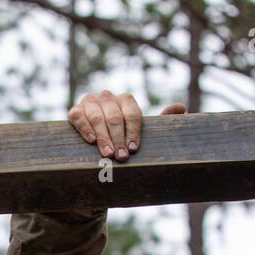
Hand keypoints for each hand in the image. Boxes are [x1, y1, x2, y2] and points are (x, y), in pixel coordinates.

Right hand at [68, 91, 186, 161]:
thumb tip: (179, 108)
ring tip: (108, 154)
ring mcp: (90, 102)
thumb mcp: (144, 130)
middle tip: (121, 157)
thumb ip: (164, 120)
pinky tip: (91, 141)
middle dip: (118, 138)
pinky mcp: (75, 110)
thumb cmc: (124, 137)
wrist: (99, 139)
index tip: (134, 149)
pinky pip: (78, 117)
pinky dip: (84, 128)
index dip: (133, 132)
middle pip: (114, 117)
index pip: (132, 113)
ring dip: (103, 137)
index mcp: (126, 99)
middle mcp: (107, 97)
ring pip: (97, 117)